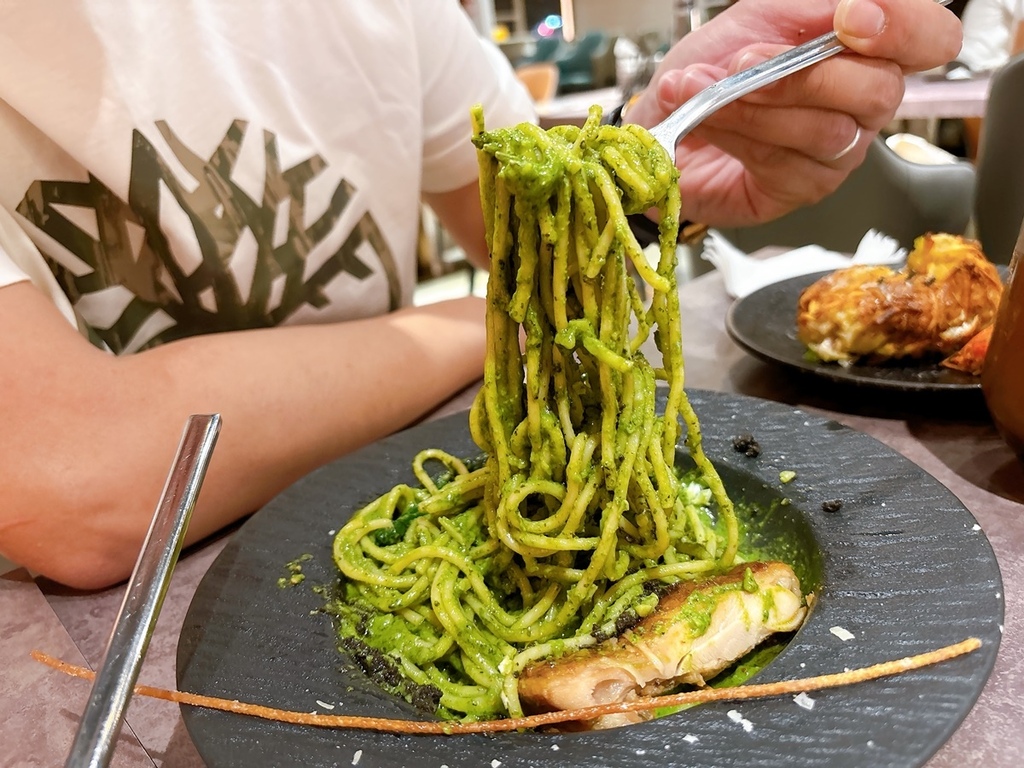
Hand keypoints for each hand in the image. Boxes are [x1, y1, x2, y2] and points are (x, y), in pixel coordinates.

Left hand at [625, 0, 962, 227]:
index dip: (905, 29)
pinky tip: (706, 119)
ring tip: (704, 90)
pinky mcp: (800, 189)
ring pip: (824, 131)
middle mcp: (863, 102)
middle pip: (879, 92)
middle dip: (803, 75)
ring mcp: (838, 151)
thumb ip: (808, 8)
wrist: (664, 118)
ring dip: (753, 106)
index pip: (931, 38)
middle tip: (742, 63)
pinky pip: (781, 162)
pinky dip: (734, 132)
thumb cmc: (712, 69)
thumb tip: (850, 7)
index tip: (852, 20)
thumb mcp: (756, 16)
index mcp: (866, 48)